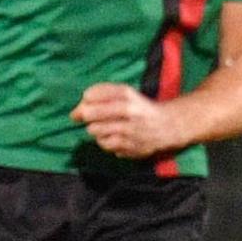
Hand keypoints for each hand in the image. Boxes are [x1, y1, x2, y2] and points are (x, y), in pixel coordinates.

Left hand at [72, 83, 186, 160]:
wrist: (167, 125)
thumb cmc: (138, 108)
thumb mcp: (124, 94)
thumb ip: (98, 98)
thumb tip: (74, 114)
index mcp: (126, 94)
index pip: (91, 94)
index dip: (86, 99)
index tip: (89, 102)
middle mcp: (129, 110)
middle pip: (89, 113)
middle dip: (86, 116)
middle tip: (92, 118)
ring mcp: (130, 130)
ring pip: (95, 131)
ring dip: (96, 129)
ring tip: (107, 127)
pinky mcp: (132, 146)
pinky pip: (106, 145)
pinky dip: (105, 142)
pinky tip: (114, 137)